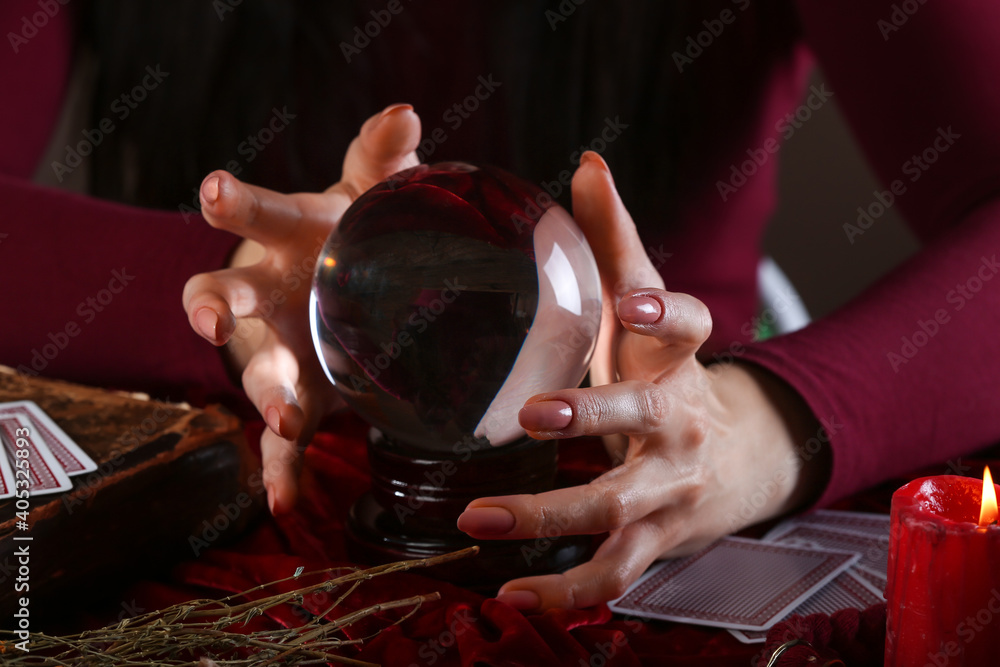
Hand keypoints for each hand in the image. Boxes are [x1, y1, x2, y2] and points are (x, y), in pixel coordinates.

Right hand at [183, 104, 420, 514]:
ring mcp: (278, 353)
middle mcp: (267, 298)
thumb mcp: (366, 191)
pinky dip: (283, 473)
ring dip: (268, 395)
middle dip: (217, 308)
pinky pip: (282, 443)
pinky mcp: (299, 399)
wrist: (338, 287)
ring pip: (258, 375)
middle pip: (226, 299)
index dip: (234, 205)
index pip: (256, 216)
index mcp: (286, 240)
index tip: (215, 191)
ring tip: (287, 420)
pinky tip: (289, 504)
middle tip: (216, 322)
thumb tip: (404, 114)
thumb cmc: (348, 230)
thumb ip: (379, 157)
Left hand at [457, 152, 828, 609]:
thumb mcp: (651, 313)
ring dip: (548, 518)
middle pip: (643, 421)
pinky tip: (510, 596)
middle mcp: (680, 425)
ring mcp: (669, 489)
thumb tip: (589, 163)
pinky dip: (564, 593)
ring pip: (616, 511)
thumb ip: (619, 242)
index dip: (669, 311)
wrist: (743, 459)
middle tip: (534, 414)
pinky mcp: (656, 541)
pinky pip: (611, 575)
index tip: (637, 301)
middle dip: (593, 417)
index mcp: (679, 360)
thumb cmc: (674, 374)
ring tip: (479, 516)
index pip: (693, 326)